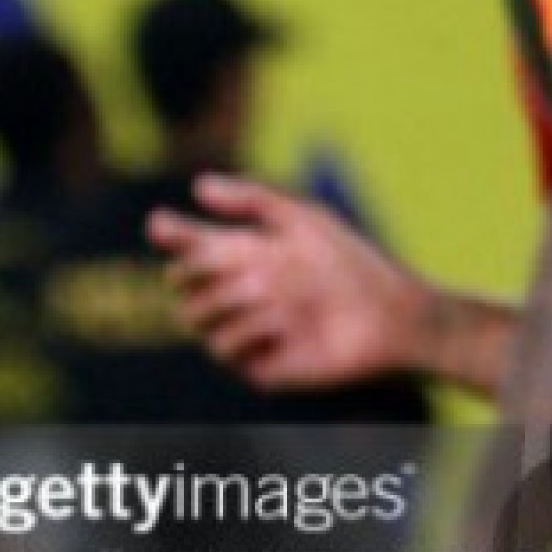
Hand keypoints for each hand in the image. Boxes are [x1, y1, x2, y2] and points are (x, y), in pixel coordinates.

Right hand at [148, 174, 430, 387]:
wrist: (389, 316)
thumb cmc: (351, 263)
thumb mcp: (303, 218)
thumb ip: (251, 198)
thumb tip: (197, 185)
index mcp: (240, 258)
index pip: (187, 246)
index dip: (170, 233)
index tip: (162, 225)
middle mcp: (233, 295)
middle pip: (178, 281)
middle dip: (203, 268)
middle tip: (242, 259)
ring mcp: (241, 332)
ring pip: (194, 314)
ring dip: (232, 299)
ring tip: (277, 294)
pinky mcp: (253, 366)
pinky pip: (222, 346)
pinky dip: (250, 329)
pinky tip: (284, 322)